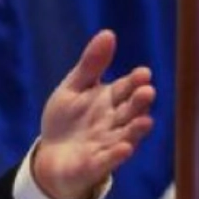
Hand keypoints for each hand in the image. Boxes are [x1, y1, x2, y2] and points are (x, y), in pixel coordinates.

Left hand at [34, 30, 155, 198]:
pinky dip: (116, 155)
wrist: (51, 156)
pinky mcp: (96, 165)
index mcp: (110, 101)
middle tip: (147, 91)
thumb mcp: (73, 88)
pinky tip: (124, 148)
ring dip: (135, 129)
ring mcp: (107, 144)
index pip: (125, 89)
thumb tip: (108, 33)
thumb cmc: (67, 120)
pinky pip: (107, 161)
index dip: (134, 82)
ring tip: (145, 120)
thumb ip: (91, 65)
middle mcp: (114, 122)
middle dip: (138, 103)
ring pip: (125, 136)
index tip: (142, 73)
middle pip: (130, 111)